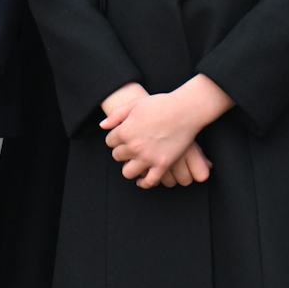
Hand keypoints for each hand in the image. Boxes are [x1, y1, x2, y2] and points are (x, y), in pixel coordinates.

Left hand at [101, 75, 229, 189]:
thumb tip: (102, 126)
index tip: (124, 136)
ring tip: (135, 162)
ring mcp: (148, 157)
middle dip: (122, 152)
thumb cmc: (161, 104)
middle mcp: (134, 146)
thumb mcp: (135, 104)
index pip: (110, 142)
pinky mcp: (162, 165)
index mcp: (125, 131)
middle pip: (117, 156)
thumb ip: (116, 115)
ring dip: (129, 168)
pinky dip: (143, 183)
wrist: (185, 110)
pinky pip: (149, 181)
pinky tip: (142, 179)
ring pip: (128, 172)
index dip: (116, 139)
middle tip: (132, 147)